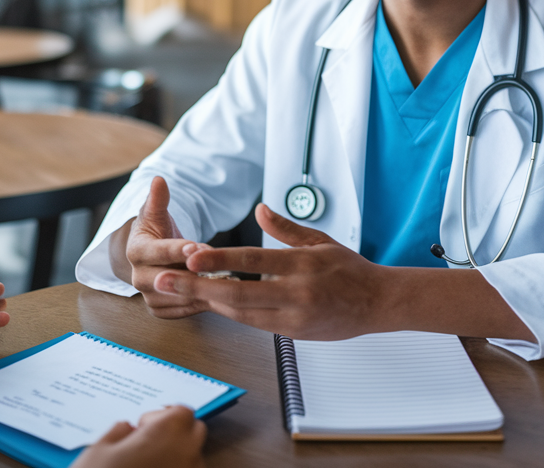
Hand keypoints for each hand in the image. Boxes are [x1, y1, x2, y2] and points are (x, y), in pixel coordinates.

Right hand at [70, 406, 205, 467]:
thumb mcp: (98, 451)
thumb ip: (118, 433)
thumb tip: (126, 428)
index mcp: (167, 433)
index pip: (182, 411)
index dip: (161, 416)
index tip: (142, 426)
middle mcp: (186, 454)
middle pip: (194, 432)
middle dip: (174, 433)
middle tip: (146, 444)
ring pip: (193, 459)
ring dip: (176, 457)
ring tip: (146, 466)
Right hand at [121, 177, 210, 318]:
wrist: (151, 255)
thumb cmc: (156, 231)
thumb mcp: (156, 212)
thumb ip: (158, 199)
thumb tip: (158, 180)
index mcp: (135, 251)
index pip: (158, 251)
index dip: (178, 250)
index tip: (197, 247)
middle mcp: (138, 278)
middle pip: (169, 279)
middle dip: (195, 273)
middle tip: (220, 266)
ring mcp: (149, 296)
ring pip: (180, 297)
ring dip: (203, 290)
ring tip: (226, 279)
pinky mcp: (161, 309)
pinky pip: (185, 310)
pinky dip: (203, 303)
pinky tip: (221, 293)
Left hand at [155, 204, 385, 339]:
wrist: (378, 304)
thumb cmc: (350, 270)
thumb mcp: (320, 240)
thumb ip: (286, 227)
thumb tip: (259, 209)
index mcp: (302, 264)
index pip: (253, 261)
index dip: (220, 260)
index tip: (192, 256)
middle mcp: (296, 293)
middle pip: (238, 293)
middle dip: (196, 287)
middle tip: (165, 280)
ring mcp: (294, 317)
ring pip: (241, 312)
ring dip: (207, 301)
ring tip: (176, 290)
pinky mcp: (293, 334)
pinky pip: (254, 323)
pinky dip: (230, 312)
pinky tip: (209, 303)